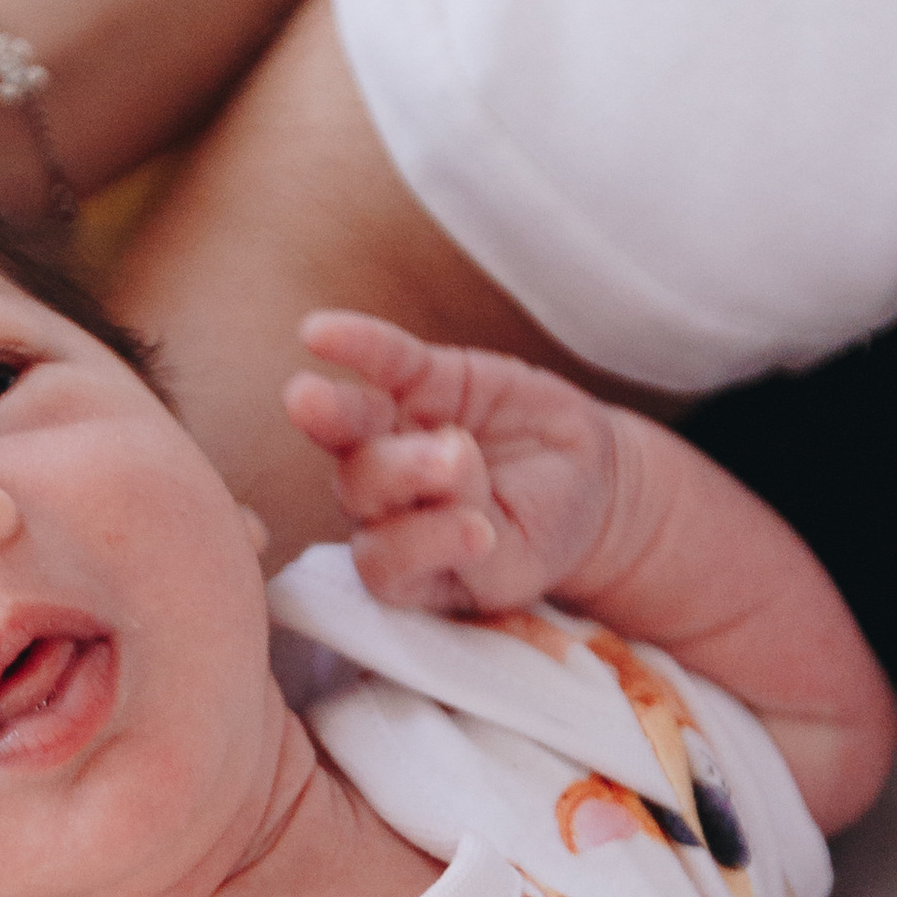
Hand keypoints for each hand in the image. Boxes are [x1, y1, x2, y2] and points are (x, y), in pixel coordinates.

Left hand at [282, 311, 636, 616]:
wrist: (585, 481)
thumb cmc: (545, 531)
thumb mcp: (519, 555)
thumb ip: (478, 539)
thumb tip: (456, 486)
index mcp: (409, 562)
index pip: (385, 563)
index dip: (421, 548)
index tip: (482, 532)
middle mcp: (389, 502)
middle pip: (362, 491)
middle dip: (400, 473)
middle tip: (456, 457)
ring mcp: (398, 436)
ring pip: (355, 428)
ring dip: (335, 413)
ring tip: (312, 398)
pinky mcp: (418, 380)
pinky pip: (381, 361)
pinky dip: (354, 343)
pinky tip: (318, 333)